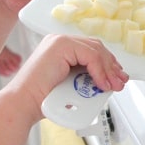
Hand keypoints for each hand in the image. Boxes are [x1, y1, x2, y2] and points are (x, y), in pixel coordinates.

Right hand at [13, 34, 128, 117]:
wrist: (24, 103)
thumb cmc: (43, 99)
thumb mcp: (72, 85)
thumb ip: (86, 78)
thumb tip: (109, 80)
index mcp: (60, 47)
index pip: (91, 49)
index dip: (107, 63)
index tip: (117, 77)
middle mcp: (60, 40)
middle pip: (96, 47)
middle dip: (111, 66)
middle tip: (120, 81)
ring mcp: (60, 41)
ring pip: (95, 51)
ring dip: (108, 70)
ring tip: (114, 85)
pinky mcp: (61, 46)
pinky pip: (90, 56)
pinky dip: (100, 71)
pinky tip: (102, 84)